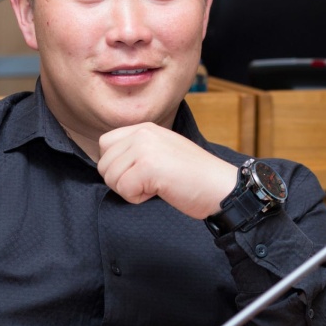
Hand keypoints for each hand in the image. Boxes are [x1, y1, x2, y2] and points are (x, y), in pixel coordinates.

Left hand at [97, 122, 237, 218]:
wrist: (221, 188)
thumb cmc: (193, 177)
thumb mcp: (161, 152)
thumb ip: (136, 150)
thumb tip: (107, 165)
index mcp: (144, 128)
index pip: (105, 144)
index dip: (116, 165)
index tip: (139, 173)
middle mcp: (142, 133)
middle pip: (104, 163)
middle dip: (121, 181)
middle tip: (150, 182)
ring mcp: (144, 148)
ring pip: (111, 178)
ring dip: (130, 190)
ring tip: (157, 185)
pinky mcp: (148, 166)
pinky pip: (123, 190)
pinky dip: (138, 198)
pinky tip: (160, 191)